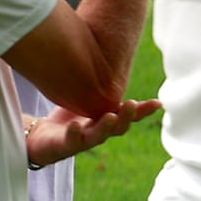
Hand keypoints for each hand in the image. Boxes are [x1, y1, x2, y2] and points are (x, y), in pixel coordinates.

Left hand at [26, 98, 161, 167]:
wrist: (42, 137)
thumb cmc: (68, 115)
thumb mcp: (86, 98)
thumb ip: (100, 85)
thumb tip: (115, 54)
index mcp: (107, 119)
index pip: (129, 116)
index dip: (144, 111)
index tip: (158, 103)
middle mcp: (98, 132)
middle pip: (118, 127)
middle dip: (126, 116)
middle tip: (131, 104)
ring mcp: (82, 141)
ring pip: (98, 136)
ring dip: (105, 127)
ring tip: (110, 116)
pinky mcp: (64, 147)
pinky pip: (71, 142)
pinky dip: (75, 134)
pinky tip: (75, 125)